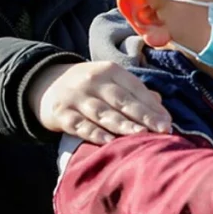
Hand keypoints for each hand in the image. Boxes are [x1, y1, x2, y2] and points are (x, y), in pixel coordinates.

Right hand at [28, 61, 172, 143]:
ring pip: (102, 112)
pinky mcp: (61, 113)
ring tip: (141, 135)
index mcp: (110, 71)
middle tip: (162, 130)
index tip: (167, 123)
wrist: (46, 83)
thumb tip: (159, 104)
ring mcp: (76, 97)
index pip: (135, 89)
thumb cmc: (88, 87)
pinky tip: (108, 142)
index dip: (152, 107)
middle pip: (121, 100)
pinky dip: (94, 133)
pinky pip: (80, 124)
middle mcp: (93, 81)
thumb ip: (133, 92)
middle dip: (143, 116)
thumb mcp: (109, 81)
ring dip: (122, 124)